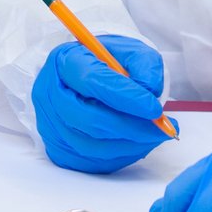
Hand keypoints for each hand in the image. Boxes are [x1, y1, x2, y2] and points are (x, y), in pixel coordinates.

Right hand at [31, 36, 167, 173]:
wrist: (84, 79)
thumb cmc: (106, 64)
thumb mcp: (128, 50)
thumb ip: (144, 64)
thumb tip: (150, 91)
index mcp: (64, 61)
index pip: (92, 81)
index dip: (125, 97)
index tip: (155, 108)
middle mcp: (50, 94)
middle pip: (88, 118)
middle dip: (131, 127)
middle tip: (161, 127)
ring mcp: (51, 125)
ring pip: (92, 144)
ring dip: (130, 144)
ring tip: (154, 134)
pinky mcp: (59, 149)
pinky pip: (92, 161)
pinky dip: (121, 155)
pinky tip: (138, 143)